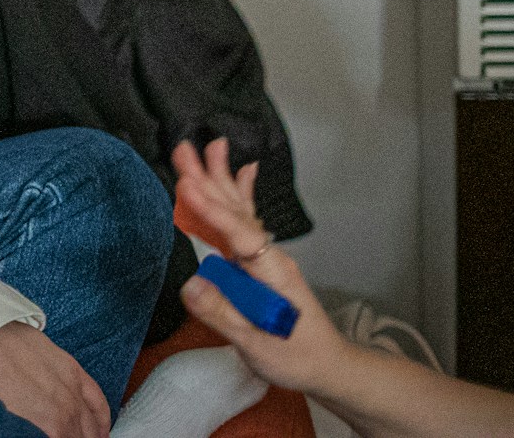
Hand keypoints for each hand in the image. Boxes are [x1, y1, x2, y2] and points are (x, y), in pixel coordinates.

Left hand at [0, 322, 110, 437]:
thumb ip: (17, 431)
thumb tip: (21, 431)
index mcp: (47, 428)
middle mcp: (65, 411)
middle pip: (78, 437)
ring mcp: (71, 389)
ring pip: (92, 425)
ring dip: (90, 436)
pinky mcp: (73, 370)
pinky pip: (97, 400)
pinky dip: (102, 419)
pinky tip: (101, 430)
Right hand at [172, 139, 348, 394]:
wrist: (328, 366)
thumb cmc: (297, 358)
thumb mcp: (259, 346)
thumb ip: (225, 315)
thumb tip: (190, 285)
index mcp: (271, 273)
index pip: (237, 234)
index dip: (211, 210)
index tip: (188, 184)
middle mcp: (270, 257)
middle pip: (236, 212)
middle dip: (209, 179)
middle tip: (185, 149)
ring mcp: (267, 258)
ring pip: (240, 212)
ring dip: (221, 180)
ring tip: (209, 147)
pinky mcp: (262, 263)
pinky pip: (247, 222)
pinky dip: (242, 195)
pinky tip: (243, 172)